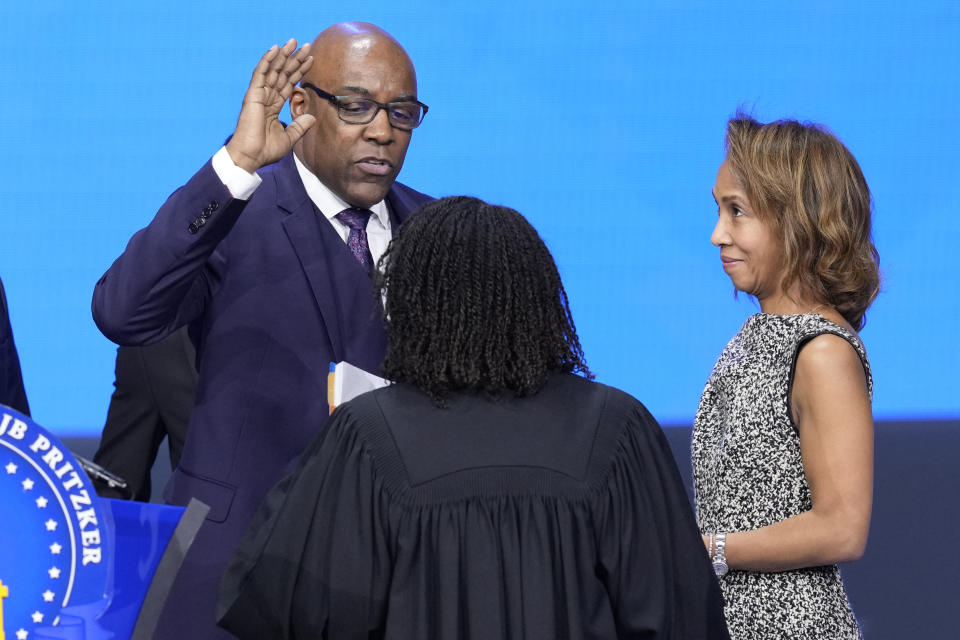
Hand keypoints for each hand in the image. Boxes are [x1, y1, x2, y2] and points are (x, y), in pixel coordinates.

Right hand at [225, 39, 314, 173]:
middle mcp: (266, 97)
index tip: (311, 59)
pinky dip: (267, 60)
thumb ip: (299, 126)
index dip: (299, 71)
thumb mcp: (289, 138)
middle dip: (294, 59)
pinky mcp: (252, 95)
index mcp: (273, 106)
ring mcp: (258, 95)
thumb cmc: (266, 150)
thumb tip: (312, 117)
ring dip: (283, 55)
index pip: (288, 83)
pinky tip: (275, 49)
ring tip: (294, 42)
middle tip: (306, 45)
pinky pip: (260, 74)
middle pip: (283, 73)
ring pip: (273, 70)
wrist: (251, 157)